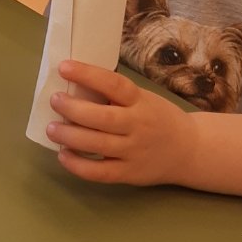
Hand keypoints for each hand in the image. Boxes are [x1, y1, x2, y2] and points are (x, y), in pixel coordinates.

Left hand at [45, 61, 197, 186]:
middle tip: (54, 100)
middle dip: (74, 109)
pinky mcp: (129, 174)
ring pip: (98, 145)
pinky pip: (100, 172)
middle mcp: (138, 126)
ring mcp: (134, 152)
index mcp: (141, 102)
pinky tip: (63, 155)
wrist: (189, 151)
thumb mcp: (143, 99)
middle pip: (103, 118)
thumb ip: (116, 96)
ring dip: (70, 136)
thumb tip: (74, 86)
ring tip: (51, 128)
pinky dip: (78, 165)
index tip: (64, 67)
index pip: (114, 84)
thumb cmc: (158, 118)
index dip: (88, 74)